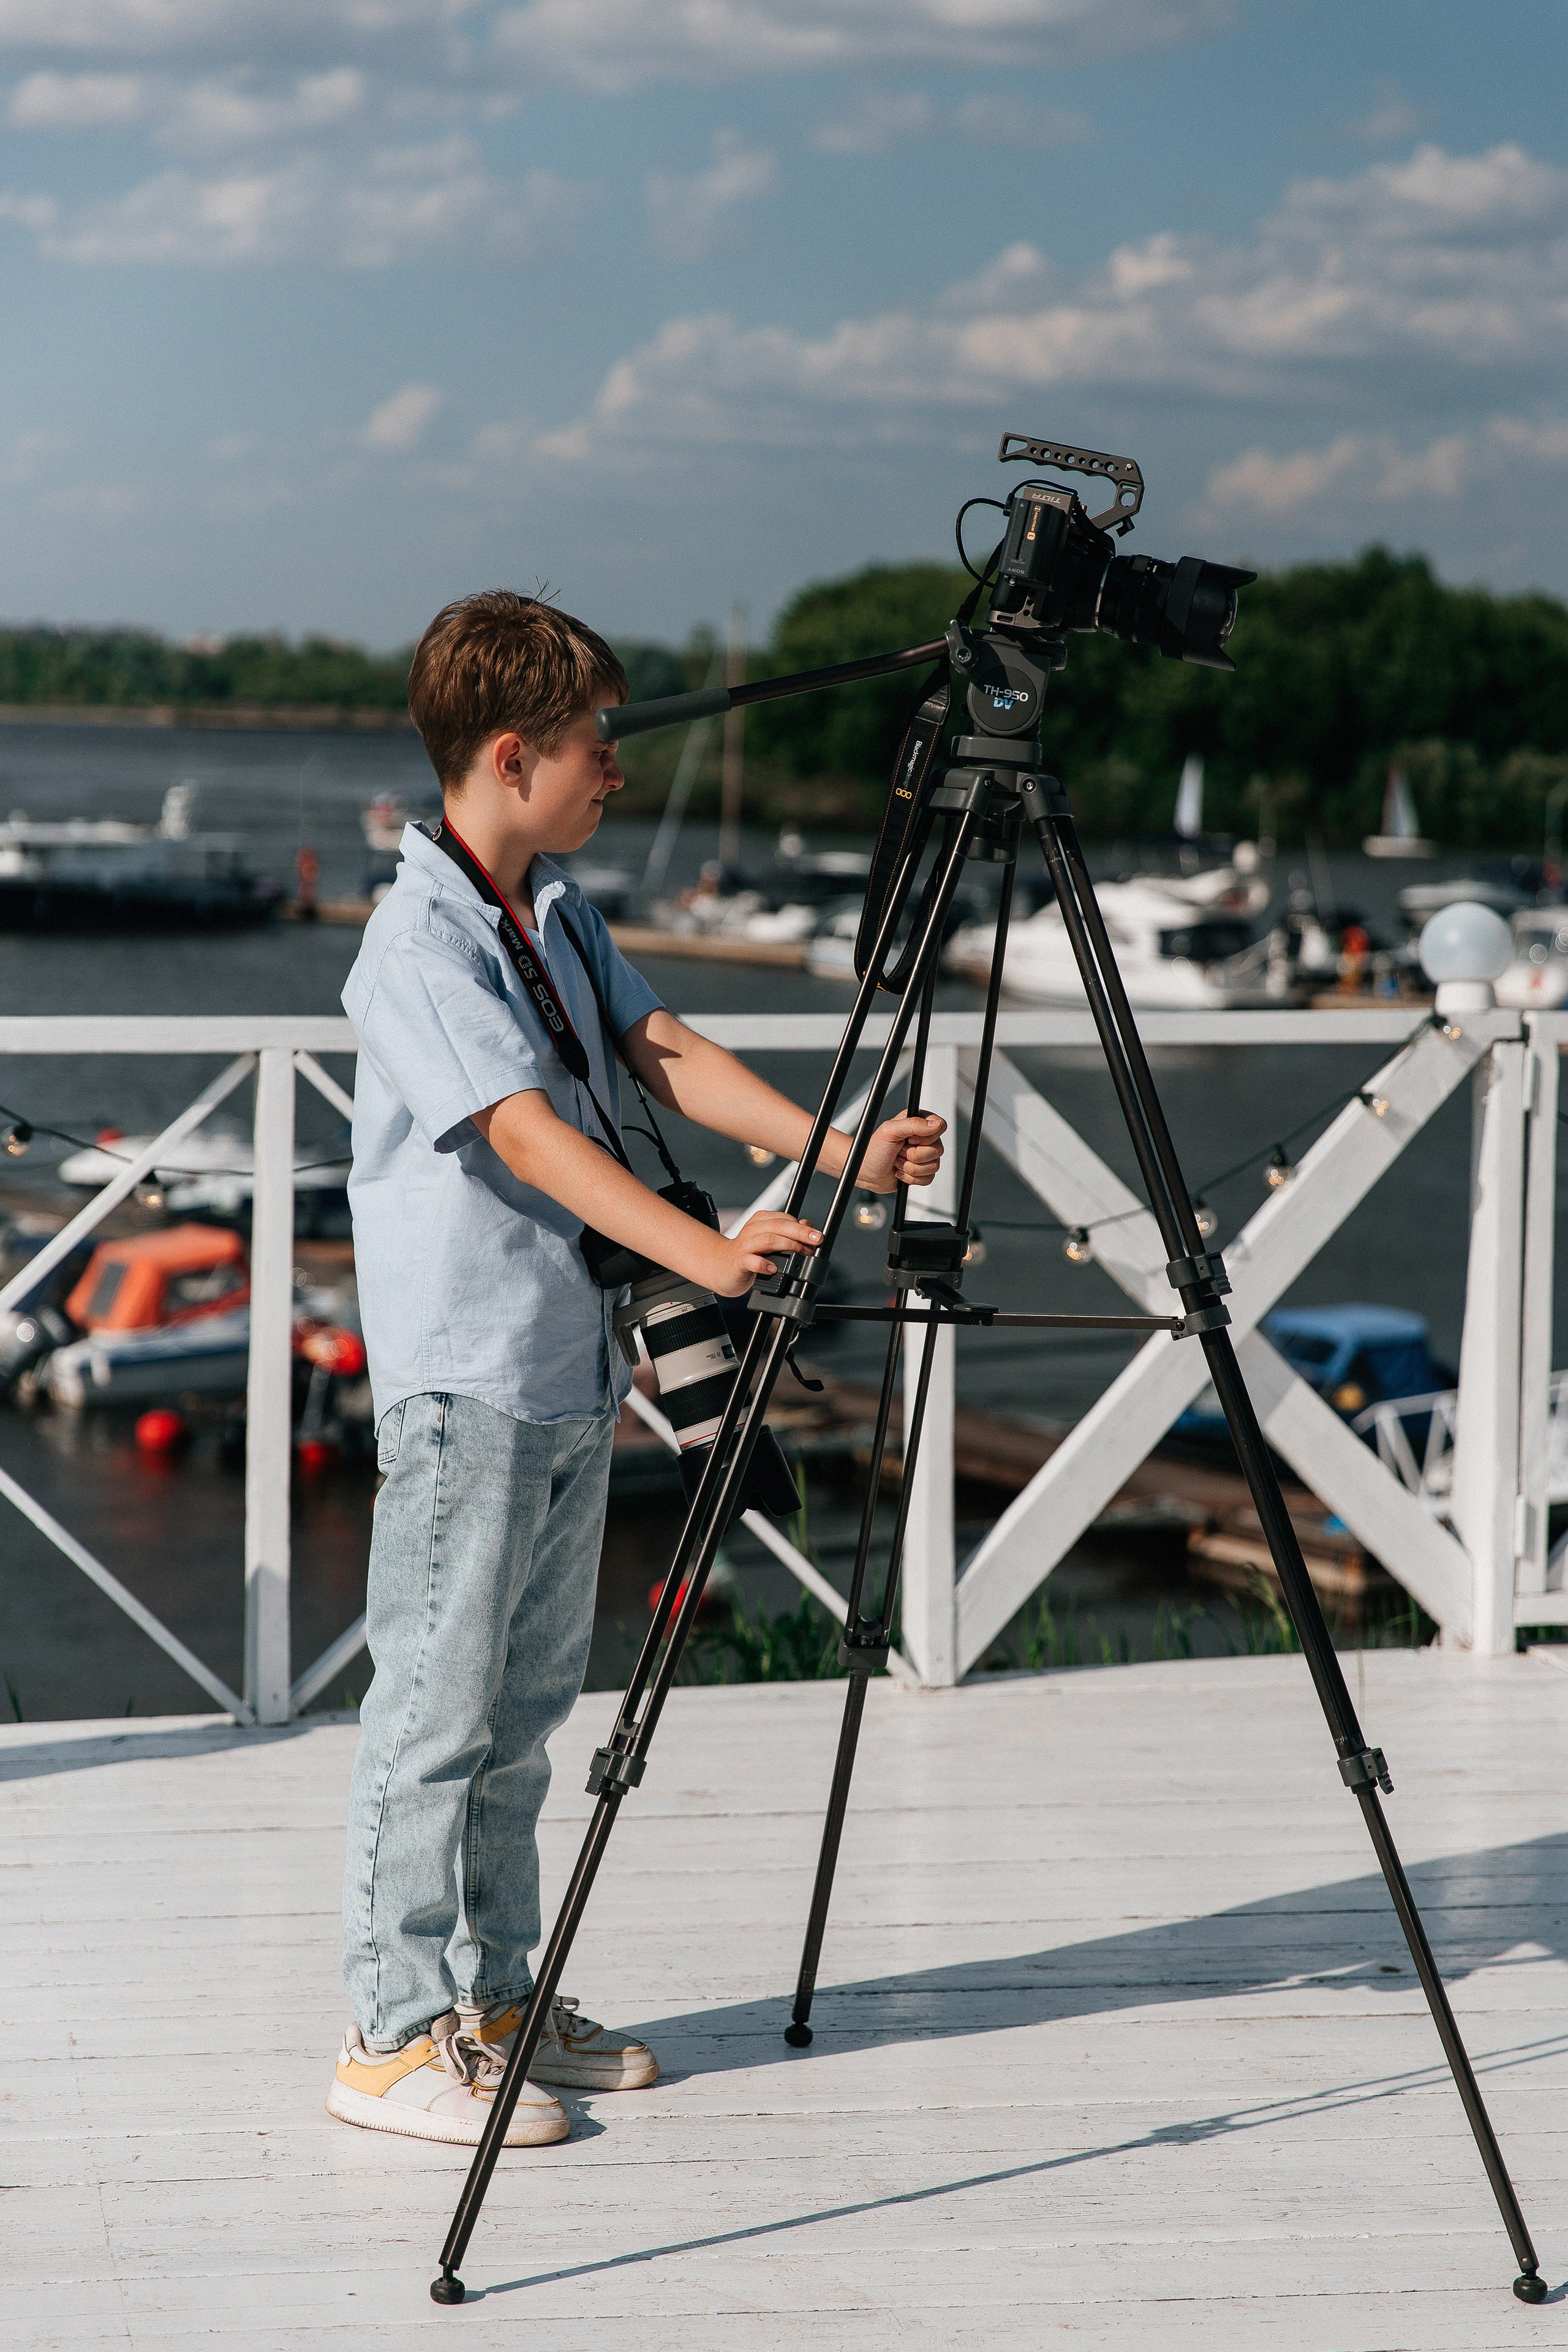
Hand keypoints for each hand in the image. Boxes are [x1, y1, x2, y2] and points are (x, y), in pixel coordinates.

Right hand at [707, 1211, 822, 1296]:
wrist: (721, 1267)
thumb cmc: (748, 1254)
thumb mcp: (769, 1241)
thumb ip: (788, 1234)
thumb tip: (808, 1227)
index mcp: (760, 1222)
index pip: (785, 1219)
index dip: (803, 1227)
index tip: (817, 1237)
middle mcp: (753, 1230)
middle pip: (779, 1226)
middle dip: (801, 1232)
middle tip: (817, 1240)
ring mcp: (745, 1246)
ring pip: (768, 1240)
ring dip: (788, 1245)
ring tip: (802, 1253)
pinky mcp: (738, 1262)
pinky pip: (750, 1260)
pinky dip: (763, 1264)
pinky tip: (773, 1268)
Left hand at [855, 1111, 945, 1193]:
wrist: (866, 1171)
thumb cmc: (873, 1150)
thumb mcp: (889, 1131)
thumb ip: (913, 1124)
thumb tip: (935, 1124)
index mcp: (917, 1123)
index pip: (940, 1126)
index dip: (926, 1137)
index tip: (909, 1139)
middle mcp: (923, 1138)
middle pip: (937, 1149)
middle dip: (913, 1155)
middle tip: (898, 1151)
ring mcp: (923, 1156)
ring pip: (934, 1166)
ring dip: (910, 1168)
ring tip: (897, 1161)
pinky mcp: (922, 1172)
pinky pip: (928, 1178)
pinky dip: (911, 1178)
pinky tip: (900, 1171)